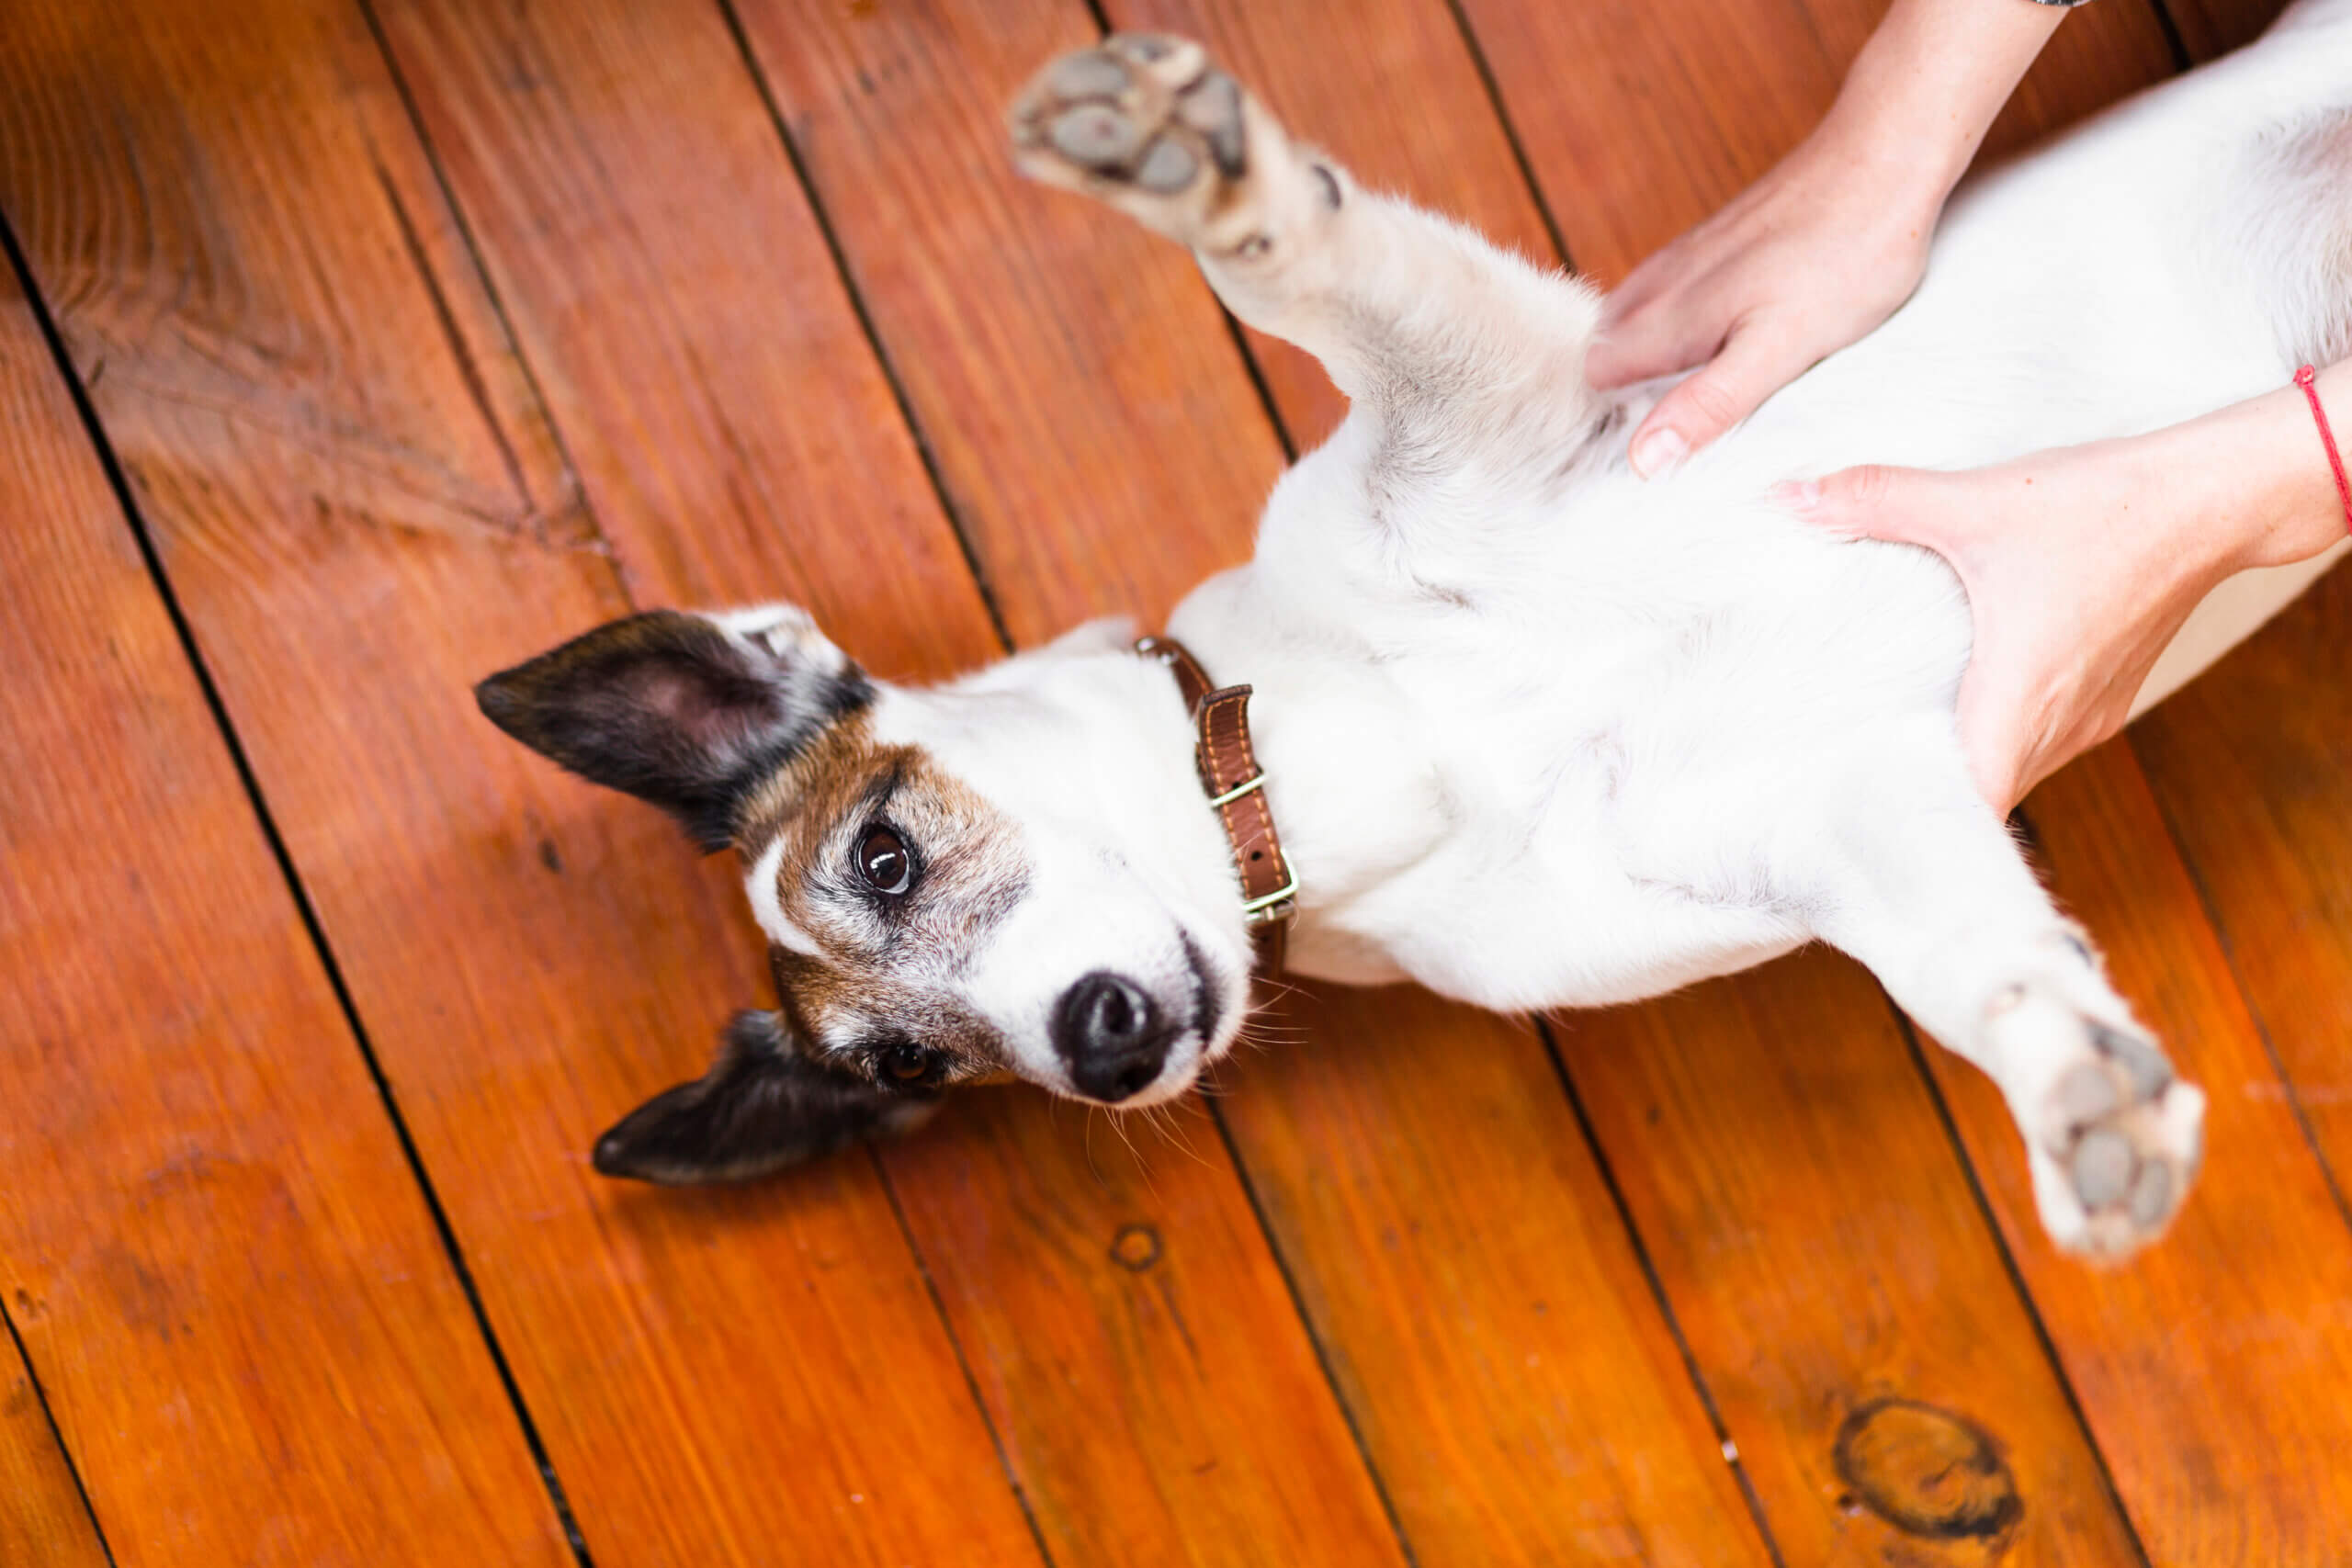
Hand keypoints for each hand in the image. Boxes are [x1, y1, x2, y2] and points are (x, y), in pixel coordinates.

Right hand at [1586, 0, 2069, 475]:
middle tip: (1690, 423)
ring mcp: (1689, 257)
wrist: (1884, 158)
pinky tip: (1736, 333)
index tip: (1661, 448)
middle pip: (1610, 349)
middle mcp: (1663, 283)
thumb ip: (1707, 404)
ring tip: (1710, 386)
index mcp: (1667, 317)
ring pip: (1641, 318)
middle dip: (1631, 388)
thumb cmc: (1844, 254)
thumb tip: (1644, 459)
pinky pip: (1677, 293)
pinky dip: (1689, 323)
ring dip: (1659, 355)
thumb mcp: (1779, 350)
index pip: (1596, 380)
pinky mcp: (1720, 240)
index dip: (1620, 418)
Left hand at [1778, 366, 2351, 809]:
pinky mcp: (2106, 692)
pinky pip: (2040, 740)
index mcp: (2022, 699)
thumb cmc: (2104, 507)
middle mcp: (2060, 724)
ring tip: (1887, 748)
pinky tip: (1956, 702)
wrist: (2214, 498)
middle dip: (1920, 794)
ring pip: (2012, 769)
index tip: (1856, 811)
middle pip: (1981, 796)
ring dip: (1961, 763)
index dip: (1915, 820)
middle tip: (1845, 779)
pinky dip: (1996, 736)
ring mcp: (2090, 713)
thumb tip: (1790, 496)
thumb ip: (1879, 499)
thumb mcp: (1977, 502)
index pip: (1969, 807)